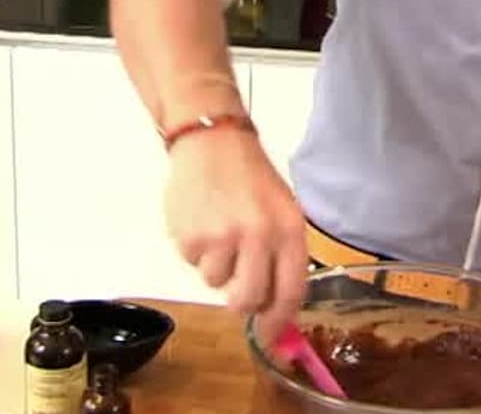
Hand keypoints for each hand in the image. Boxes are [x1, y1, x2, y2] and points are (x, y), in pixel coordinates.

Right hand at [164, 127, 308, 339]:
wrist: (212, 142)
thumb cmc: (251, 178)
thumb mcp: (283, 212)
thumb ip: (283, 259)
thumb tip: (277, 310)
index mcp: (289, 231)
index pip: (290, 293)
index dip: (279, 323)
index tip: (272, 338)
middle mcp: (258, 236)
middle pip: (249, 300)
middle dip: (242, 300)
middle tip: (237, 284)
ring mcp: (222, 238)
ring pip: (216, 284)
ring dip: (216, 268)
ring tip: (219, 234)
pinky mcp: (190, 236)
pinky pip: (193, 265)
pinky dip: (196, 251)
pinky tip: (202, 222)